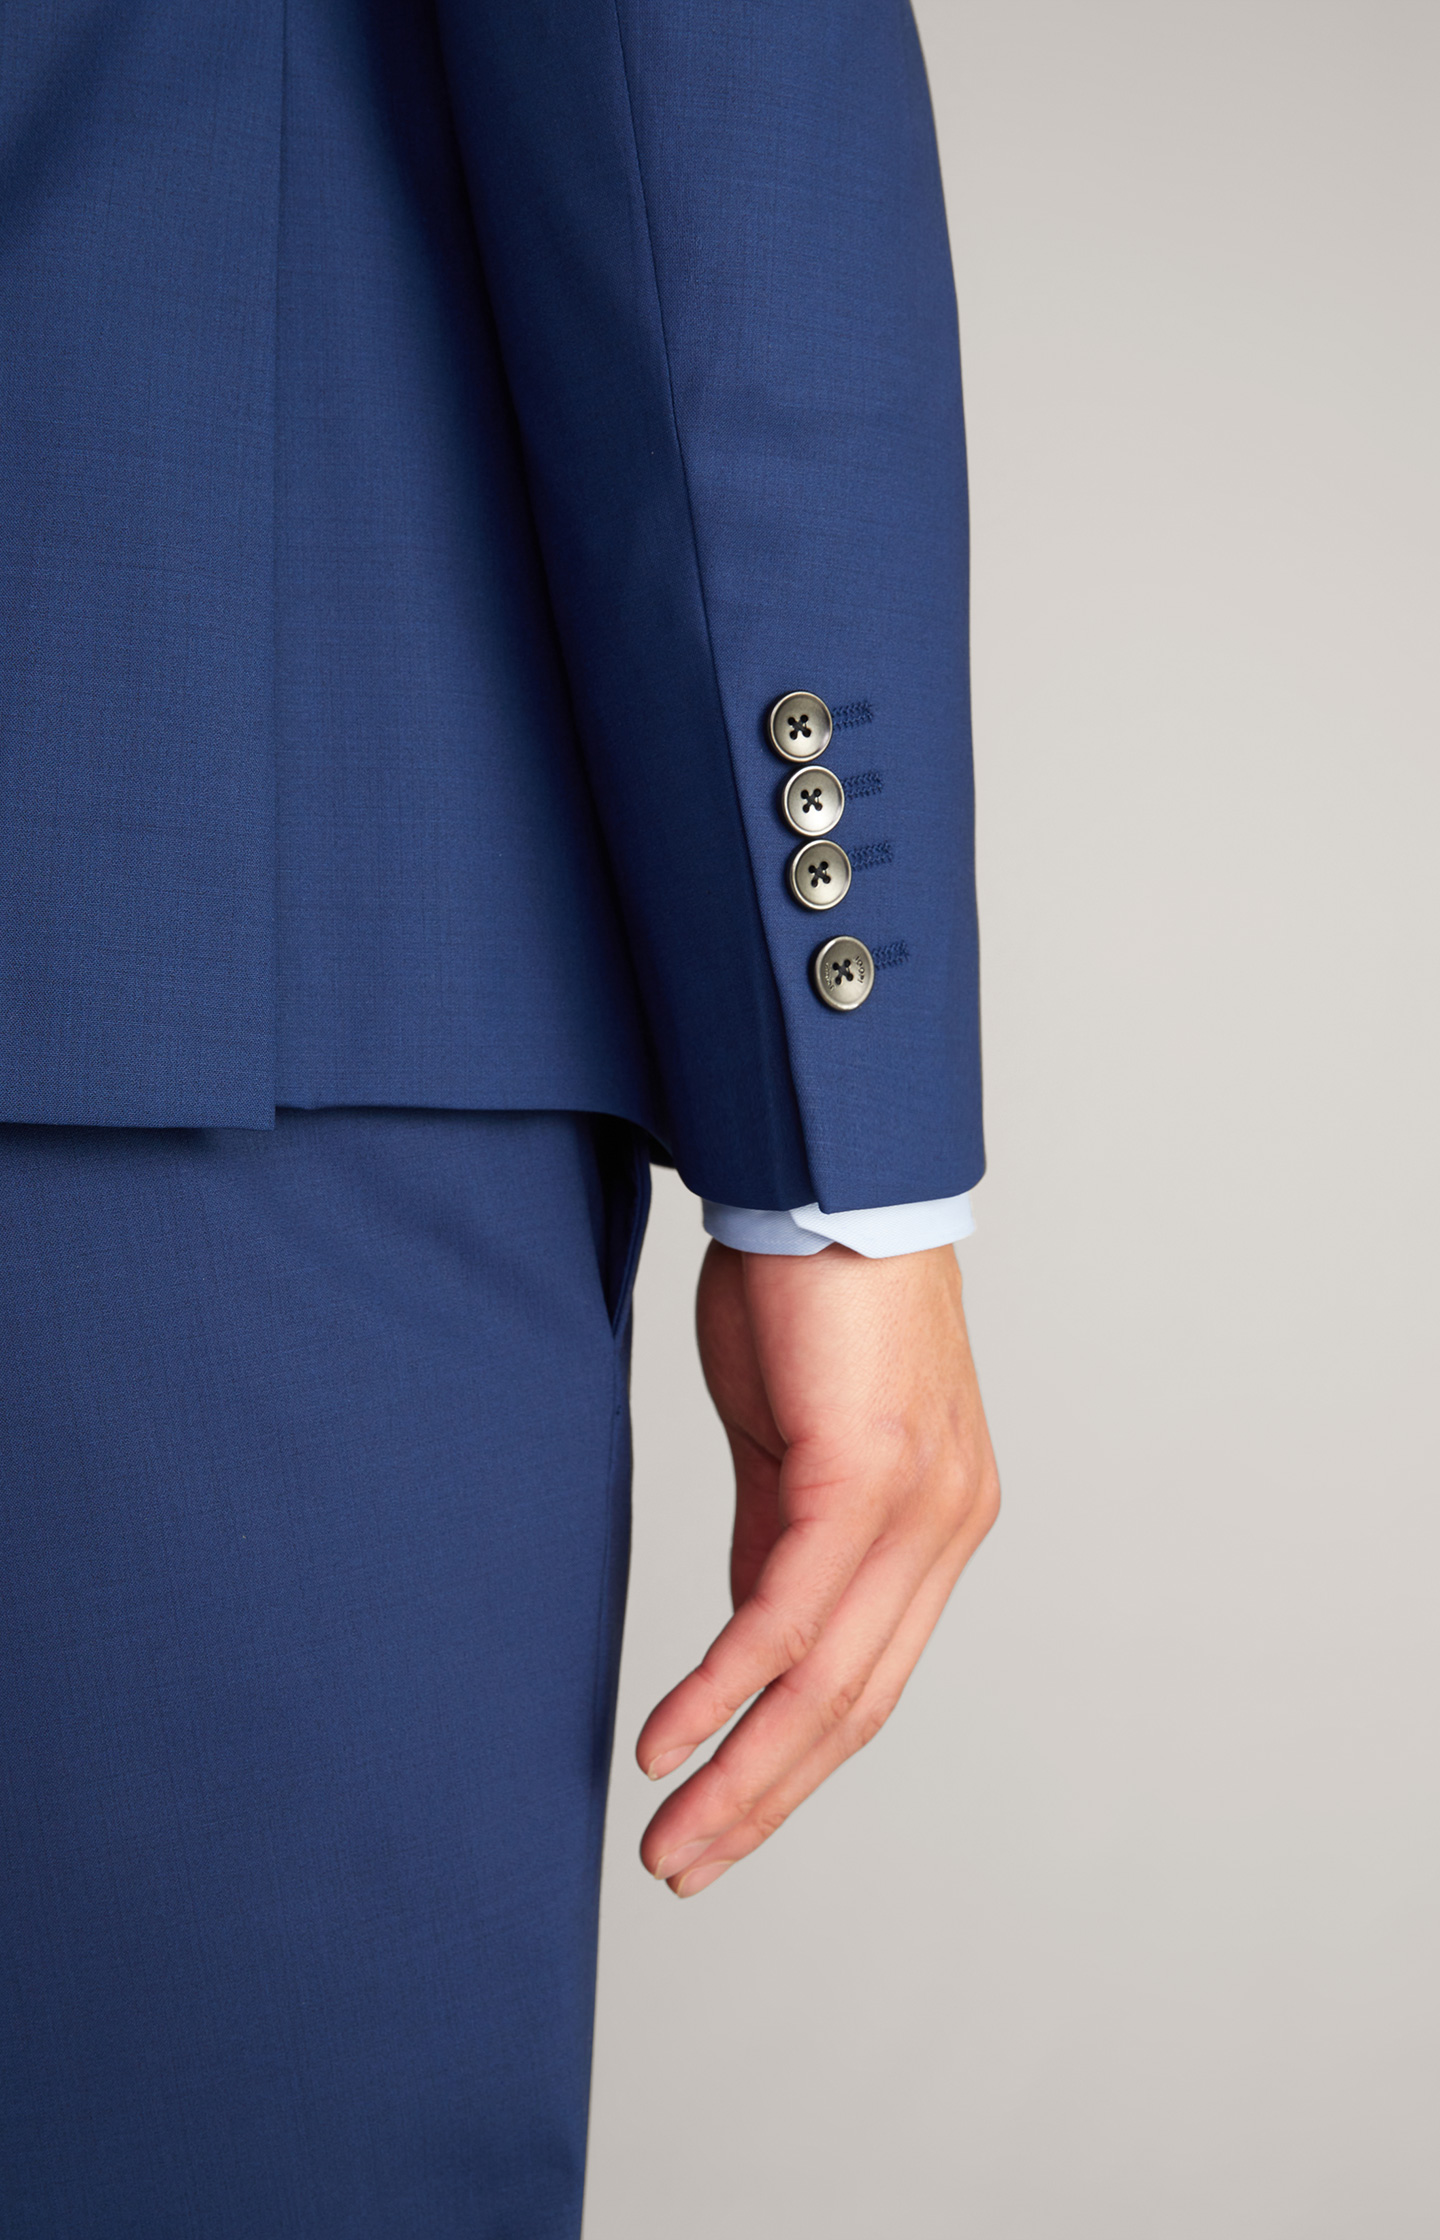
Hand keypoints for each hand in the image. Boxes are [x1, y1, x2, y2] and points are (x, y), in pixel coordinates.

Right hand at [636, 1238, 998, 1895]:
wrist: (832, 1180)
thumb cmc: (807, 1301)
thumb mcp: (790, 1442)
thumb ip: (779, 1541)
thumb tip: (748, 1639)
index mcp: (935, 1526)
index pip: (867, 1681)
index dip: (791, 1767)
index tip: (718, 1824)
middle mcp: (946, 1527)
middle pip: (855, 1707)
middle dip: (762, 1800)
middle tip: (682, 1866)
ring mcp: (917, 1504)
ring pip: (828, 1681)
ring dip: (740, 1773)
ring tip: (669, 1838)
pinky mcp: (865, 1471)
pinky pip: (787, 1611)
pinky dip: (724, 1687)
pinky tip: (668, 1737)